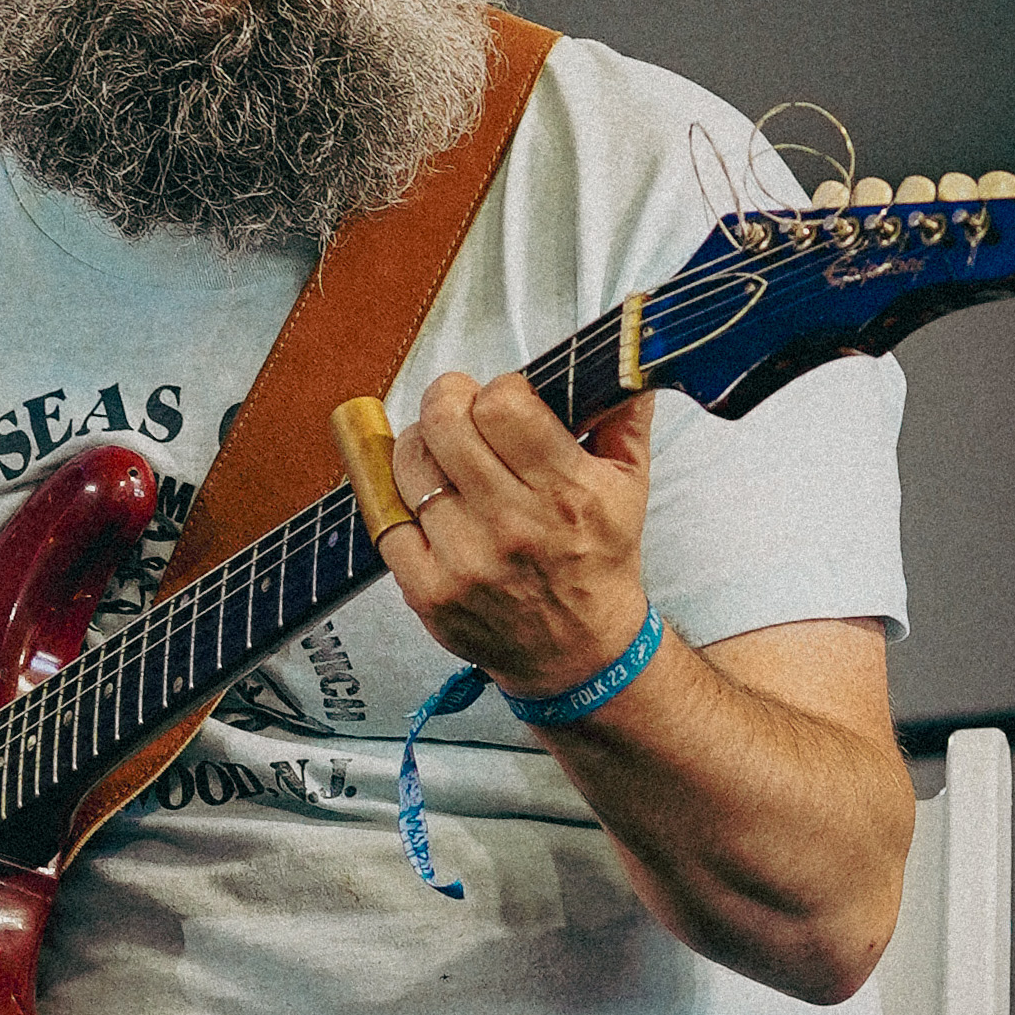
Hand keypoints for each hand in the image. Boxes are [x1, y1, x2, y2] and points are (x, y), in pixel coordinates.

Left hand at [377, 372, 654, 697]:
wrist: (578, 651)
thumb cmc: (599, 562)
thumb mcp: (629, 488)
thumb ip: (625, 418)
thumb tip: (626, 363)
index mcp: (566, 491)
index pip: (501, 404)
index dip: (495, 389)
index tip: (502, 400)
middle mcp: (514, 525)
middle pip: (445, 424)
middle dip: (446, 401)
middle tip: (456, 408)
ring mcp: (466, 561)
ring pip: (409, 465)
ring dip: (418, 445)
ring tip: (437, 451)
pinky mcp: (428, 591)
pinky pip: (385, 519)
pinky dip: (396, 497)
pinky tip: (420, 496)